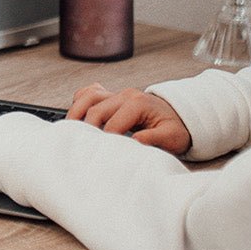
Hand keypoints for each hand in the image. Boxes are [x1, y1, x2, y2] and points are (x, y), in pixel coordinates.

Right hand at [67, 83, 191, 155]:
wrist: (180, 116)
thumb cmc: (174, 128)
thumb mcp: (172, 137)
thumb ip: (154, 139)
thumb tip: (133, 142)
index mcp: (137, 103)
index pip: (112, 124)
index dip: (104, 142)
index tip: (100, 155)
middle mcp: (125, 95)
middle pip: (95, 110)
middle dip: (87, 130)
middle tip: (82, 148)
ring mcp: (116, 93)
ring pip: (88, 97)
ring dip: (76, 113)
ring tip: (70, 131)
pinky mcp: (111, 96)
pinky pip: (89, 93)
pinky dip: (80, 102)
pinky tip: (76, 116)